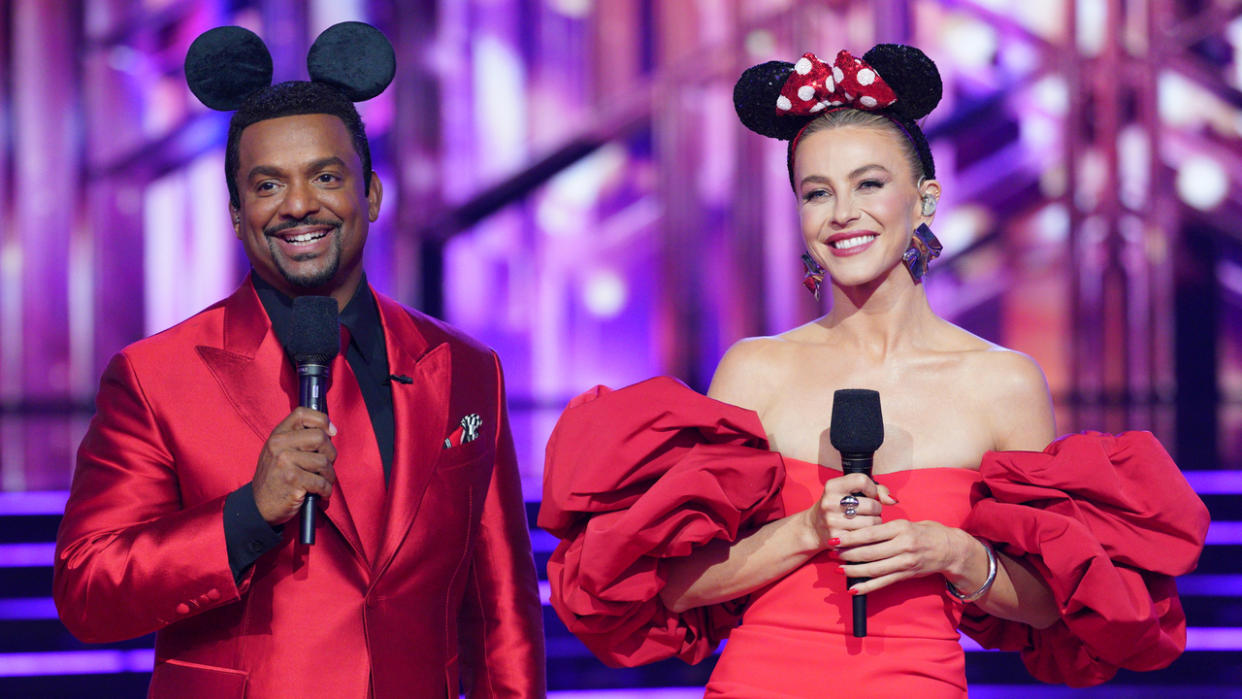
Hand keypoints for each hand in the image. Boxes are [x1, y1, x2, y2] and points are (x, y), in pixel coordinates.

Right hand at [252, 407, 337, 524]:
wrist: (258, 506)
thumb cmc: (275, 478)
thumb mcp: (279, 452)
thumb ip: (298, 439)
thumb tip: (330, 431)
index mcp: (278, 435)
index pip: (302, 413)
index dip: (322, 420)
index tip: (330, 432)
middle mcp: (279, 445)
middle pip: (320, 437)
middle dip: (330, 453)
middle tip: (325, 466)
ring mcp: (285, 462)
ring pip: (324, 461)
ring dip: (329, 475)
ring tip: (323, 482)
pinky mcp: (292, 480)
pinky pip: (321, 482)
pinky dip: (326, 490)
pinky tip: (321, 493)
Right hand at [801, 473, 896, 551]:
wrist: (813, 528)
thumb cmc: (837, 507)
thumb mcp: (849, 492)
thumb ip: (875, 490)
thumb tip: (893, 500)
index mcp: (832, 486)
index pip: (862, 480)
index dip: (872, 489)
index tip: (870, 495)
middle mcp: (830, 502)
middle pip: (872, 505)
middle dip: (876, 510)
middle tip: (870, 512)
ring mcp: (832, 521)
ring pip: (872, 522)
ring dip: (875, 523)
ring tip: (866, 522)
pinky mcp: (837, 537)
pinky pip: (866, 536)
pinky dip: (869, 535)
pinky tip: (862, 532)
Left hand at [834, 520, 980, 595]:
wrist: (949, 549)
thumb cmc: (925, 532)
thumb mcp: (906, 523)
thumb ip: (885, 528)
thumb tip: (858, 531)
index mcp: (900, 528)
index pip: (870, 533)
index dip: (850, 538)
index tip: (835, 539)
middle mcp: (903, 545)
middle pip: (869, 552)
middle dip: (847, 554)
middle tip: (832, 554)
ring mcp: (905, 562)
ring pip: (874, 569)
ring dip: (854, 571)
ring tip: (838, 569)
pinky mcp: (906, 575)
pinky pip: (883, 583)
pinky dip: (867, 587)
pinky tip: (853, 588)